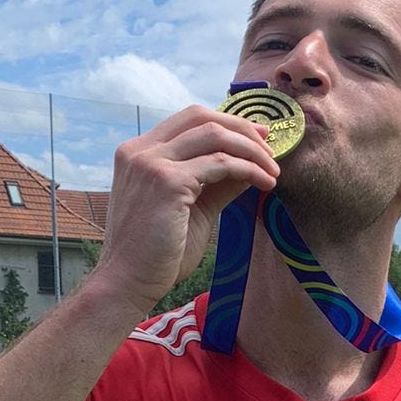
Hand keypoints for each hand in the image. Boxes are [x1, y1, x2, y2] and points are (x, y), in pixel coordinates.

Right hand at [91, 106, 279, 317]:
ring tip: (273, 171)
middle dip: (242, 129)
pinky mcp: (167, 181)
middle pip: (202, 117)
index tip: (257, 138)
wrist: (128, 282)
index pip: (189, 119)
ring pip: (215, 136)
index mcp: (139, 153)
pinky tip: (264, 184)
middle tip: (270, 149)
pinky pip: (220, 163)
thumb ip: (215, 183)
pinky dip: (248, 169)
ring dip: (251, 150)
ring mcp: (151, 163)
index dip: (228, 123)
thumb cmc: (156, 253)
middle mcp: (141, 150)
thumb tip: (248, 165)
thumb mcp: (192, 208)